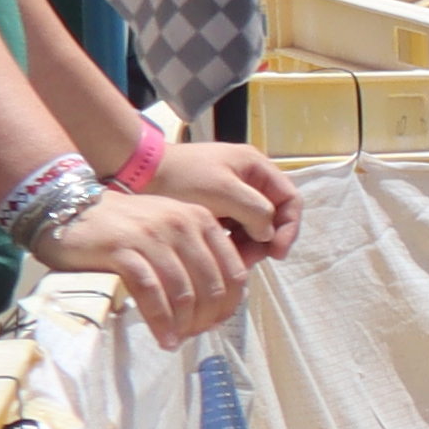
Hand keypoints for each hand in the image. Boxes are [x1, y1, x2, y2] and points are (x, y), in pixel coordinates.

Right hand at [30, 186, 247, 344]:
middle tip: (194, 336)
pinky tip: (164, 338)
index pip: (233, 271)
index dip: (230, 304)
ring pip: (183, 291)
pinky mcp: (123, 250)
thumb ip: (198, 252)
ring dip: (184, 324)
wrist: (69, 209)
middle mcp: (181, 224)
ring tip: (178, 341)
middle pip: (211, 285)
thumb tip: (223, 296)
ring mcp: (152, 236)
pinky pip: (151, 292)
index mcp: (201, 220)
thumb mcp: (170, 228)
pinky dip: (161, 320)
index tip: (216, 323)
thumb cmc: (124, 225)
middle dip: (206, 318)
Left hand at [155, 133, 303, 260]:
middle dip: (265, 240)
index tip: (276, 252)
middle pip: (273, 215)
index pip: (290, 199)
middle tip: (249, 262)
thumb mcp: (223, 192)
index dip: (289, 227)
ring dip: (248, 245)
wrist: (138, 172)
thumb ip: (255, 211)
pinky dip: (232, 242)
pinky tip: (221, 254)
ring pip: (253, 225)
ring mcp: (232, 193)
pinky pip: (234, 228)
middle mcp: (249, 179)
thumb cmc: (182, 177)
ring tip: (233, 262)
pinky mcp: (216, 206)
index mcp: (257, 167)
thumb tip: (268, 233)